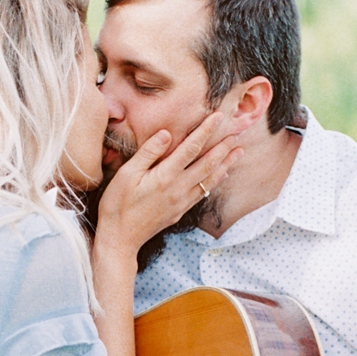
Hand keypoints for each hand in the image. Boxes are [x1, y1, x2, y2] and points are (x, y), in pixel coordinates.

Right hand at [95, 110, 243, 256]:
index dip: (206, 131)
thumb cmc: (118, 204)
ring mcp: (182, 201)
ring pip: (210, 179)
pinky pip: (203, 193)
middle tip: (237, 134)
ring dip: (226, 164)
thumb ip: (148, 153)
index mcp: (165, 176)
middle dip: (223, 147)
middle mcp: (179, 188)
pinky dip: (215, 181)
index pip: (191, 148)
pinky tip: (222, 175)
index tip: (218, 117)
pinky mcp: (180, 211)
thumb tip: (166, 133)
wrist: (120, 238)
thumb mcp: (126, 174)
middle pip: (207, 163)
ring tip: (239, 152)